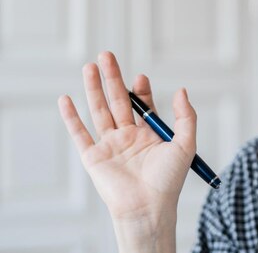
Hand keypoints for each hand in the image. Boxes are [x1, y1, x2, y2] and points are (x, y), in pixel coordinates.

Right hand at [58, 51, 196, 227]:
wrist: (148, 207)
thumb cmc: (169, 180)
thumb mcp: (185, 144)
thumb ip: (186, 117)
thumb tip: (181, 90)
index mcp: (148, 135)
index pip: (142, 105)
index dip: (141, 90)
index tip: (140, 77)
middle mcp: (127, 137)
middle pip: (118, 101)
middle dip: (112, 78)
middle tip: (107, 55)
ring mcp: (109, 146)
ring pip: (99, 110)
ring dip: (93, 88)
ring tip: (90, 66)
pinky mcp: (93, 157)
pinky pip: (79, 133)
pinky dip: (71, 117)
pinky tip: (66, 99)